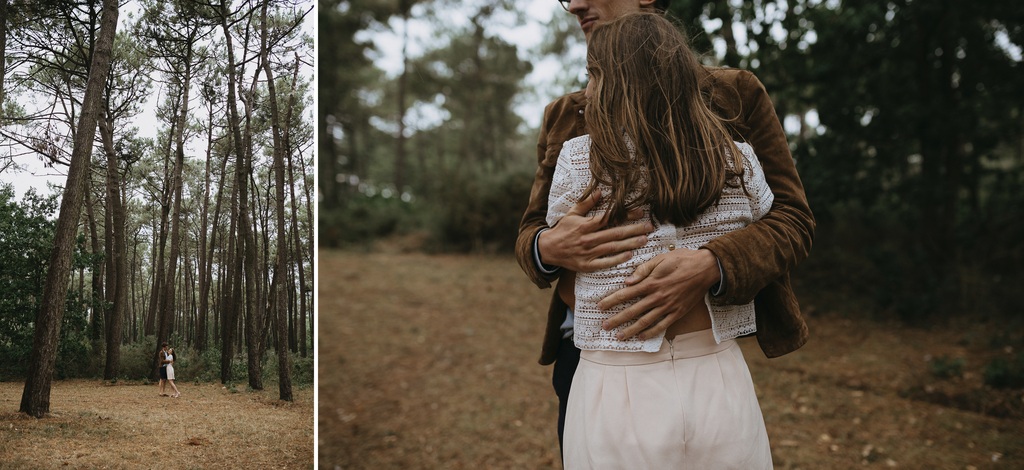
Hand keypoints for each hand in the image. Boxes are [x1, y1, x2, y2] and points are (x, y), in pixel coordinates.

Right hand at [538, 190, 651, 272]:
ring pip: (613, 247)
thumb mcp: (572, 214)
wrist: (548, 249)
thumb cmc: (562, 229)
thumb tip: (600, 192)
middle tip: (649, 227)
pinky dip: (617, 259)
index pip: (609, 218)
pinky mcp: (587, 265)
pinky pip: (605, 263)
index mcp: (585, 225)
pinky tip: (629, 255)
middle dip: (634, 230)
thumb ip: (586, 203)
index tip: (640, 212)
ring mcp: (588, 253)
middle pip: (615, 233)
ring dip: (630, 244)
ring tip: (644, 240)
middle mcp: (588, 239)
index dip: (625, 215)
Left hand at [599, 248, 720, 339]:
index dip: (611, 301)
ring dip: (630, 330)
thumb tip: (627, 282)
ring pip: (645, 322)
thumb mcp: (660, 259)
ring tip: (619, 336)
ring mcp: (668, 306)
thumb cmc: (681, 260)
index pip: (625, 294)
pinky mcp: (677, 312)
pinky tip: (641, 337)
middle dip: (616, 319)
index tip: (599, 306)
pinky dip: (651, 333)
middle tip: (604, 326)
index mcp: (651, 283)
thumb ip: (642, 270)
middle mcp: (657, 297)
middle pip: (632, 311)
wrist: (706, 268)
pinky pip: (662, 326)